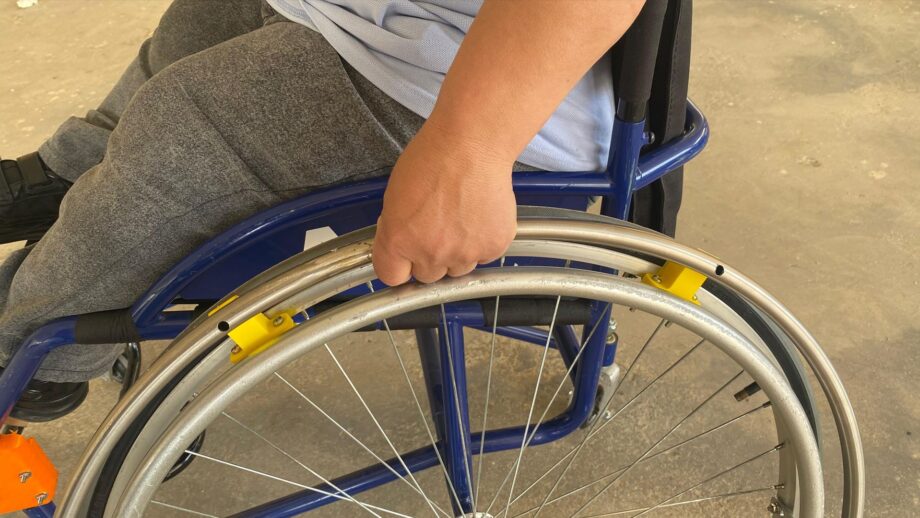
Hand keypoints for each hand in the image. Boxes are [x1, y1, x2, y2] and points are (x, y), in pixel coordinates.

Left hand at [372, 123, 516, 285]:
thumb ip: (397, 228)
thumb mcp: (395, 194)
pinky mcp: (492, 247)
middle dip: (430, 257)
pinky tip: (480, 216)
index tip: (405, 260)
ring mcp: (464, 253)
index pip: (392, 277)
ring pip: (459, 269)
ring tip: (462, 219)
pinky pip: (485, 256)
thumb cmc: (433, 158)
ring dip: (459, 252)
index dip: (399, 266)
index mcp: (398, 241)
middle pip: (428, 276)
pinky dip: (483, 241)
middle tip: (438, 229)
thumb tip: (400, 242)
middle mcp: (430, 253)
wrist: (472, 146)